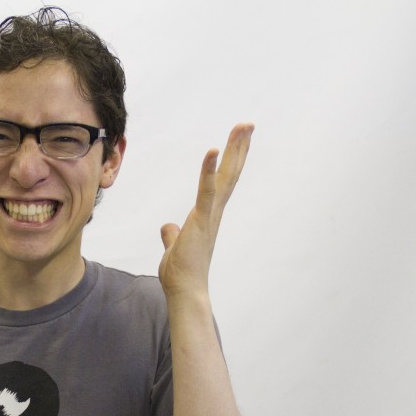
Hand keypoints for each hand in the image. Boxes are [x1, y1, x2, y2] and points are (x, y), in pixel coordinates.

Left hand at [158, 123, 252, 297]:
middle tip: (248, 124)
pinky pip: (206, 190)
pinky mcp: (201, 220)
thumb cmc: (181, 273)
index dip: (230, 161)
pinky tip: (213, 150)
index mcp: (208, 216)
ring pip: (226, 176)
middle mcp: (215, 213)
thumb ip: (172, 234)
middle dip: (239, 148)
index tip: (238, 140)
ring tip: (243, 126)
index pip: (222, 183)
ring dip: (234, 150)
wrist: (185, 291)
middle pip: (231, 174)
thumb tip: (168, 227)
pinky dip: (209, 170)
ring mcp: (210, 216)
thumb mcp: (174, 248)